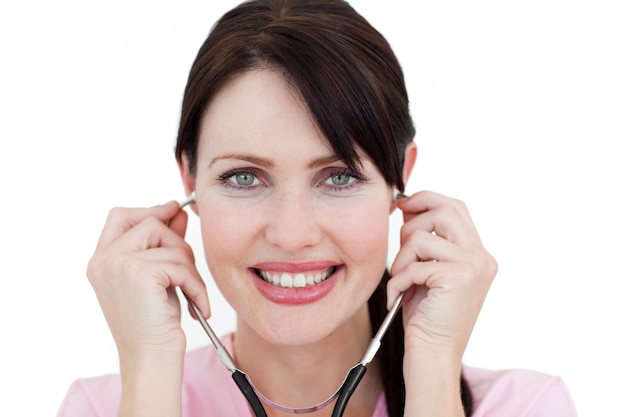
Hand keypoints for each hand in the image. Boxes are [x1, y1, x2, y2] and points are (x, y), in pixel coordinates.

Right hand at [87, 201, 209, 357]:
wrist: (150, 358)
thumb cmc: (155, 324)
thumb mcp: (159, 276)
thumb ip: (164, 243)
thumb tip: (177, 212)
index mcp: (101, 260)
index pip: (119, 216)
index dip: (148, 209)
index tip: (173, 210)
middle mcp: (104, 260)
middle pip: (150, 222)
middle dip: (177, 241)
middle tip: (187, 270)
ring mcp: (118, 264)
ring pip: (170, 244)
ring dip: (190, 268)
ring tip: (192, 293)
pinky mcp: (139, 273)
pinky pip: (181, 265)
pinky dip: (196, 285)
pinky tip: (198, 305)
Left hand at [388, 191, 496, 359]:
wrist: (432, 355)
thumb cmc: (425, 316)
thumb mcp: (427, 270)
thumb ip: (425, 241)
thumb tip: (407, 207)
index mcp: (477, 254)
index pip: (455, 207)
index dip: (427, 199)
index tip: (403, 204)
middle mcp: (482, 257)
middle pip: (445, 210)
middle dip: (413, 221)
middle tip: (400, 246)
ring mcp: (474, 266)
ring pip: (421, 236)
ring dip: (401, 259)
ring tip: (401, 281)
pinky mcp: (459, 277)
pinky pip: (414, 264)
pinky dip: (398, 280)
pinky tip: (398, 297)